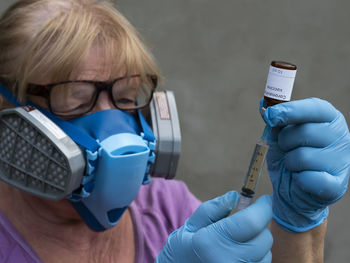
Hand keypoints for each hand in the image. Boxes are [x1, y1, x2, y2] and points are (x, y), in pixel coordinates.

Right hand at [155, 191, 272, 262]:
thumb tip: (235, 196)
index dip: (263, 208)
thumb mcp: (191, 225)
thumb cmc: (183, 250)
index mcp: (212, 243)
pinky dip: (256, 257)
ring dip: (258, 243)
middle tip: (247, 221)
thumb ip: (213, 209)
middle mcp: (228, 262)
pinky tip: (240, 254)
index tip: (266, 200)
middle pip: (263, 239)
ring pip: (266, 254)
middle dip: (260, 225)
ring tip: (239, 241)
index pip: (251, 222)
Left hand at [261, 97, 349, 231]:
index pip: (314, 108)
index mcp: (329, 118)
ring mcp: (342, 161)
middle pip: (304, 132)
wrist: (293, 189)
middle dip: (285, 142)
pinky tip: (301, 178)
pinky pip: (309, 179)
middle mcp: (340, 136)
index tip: (270, 115)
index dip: (290, 111)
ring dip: (290, 162)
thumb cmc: (289, 155)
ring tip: (294, 165)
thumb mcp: (279, 134)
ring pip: (303, 157)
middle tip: (286, 148)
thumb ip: (274, 118)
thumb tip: (263, 104)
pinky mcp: (337, 184)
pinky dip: (297, 179)